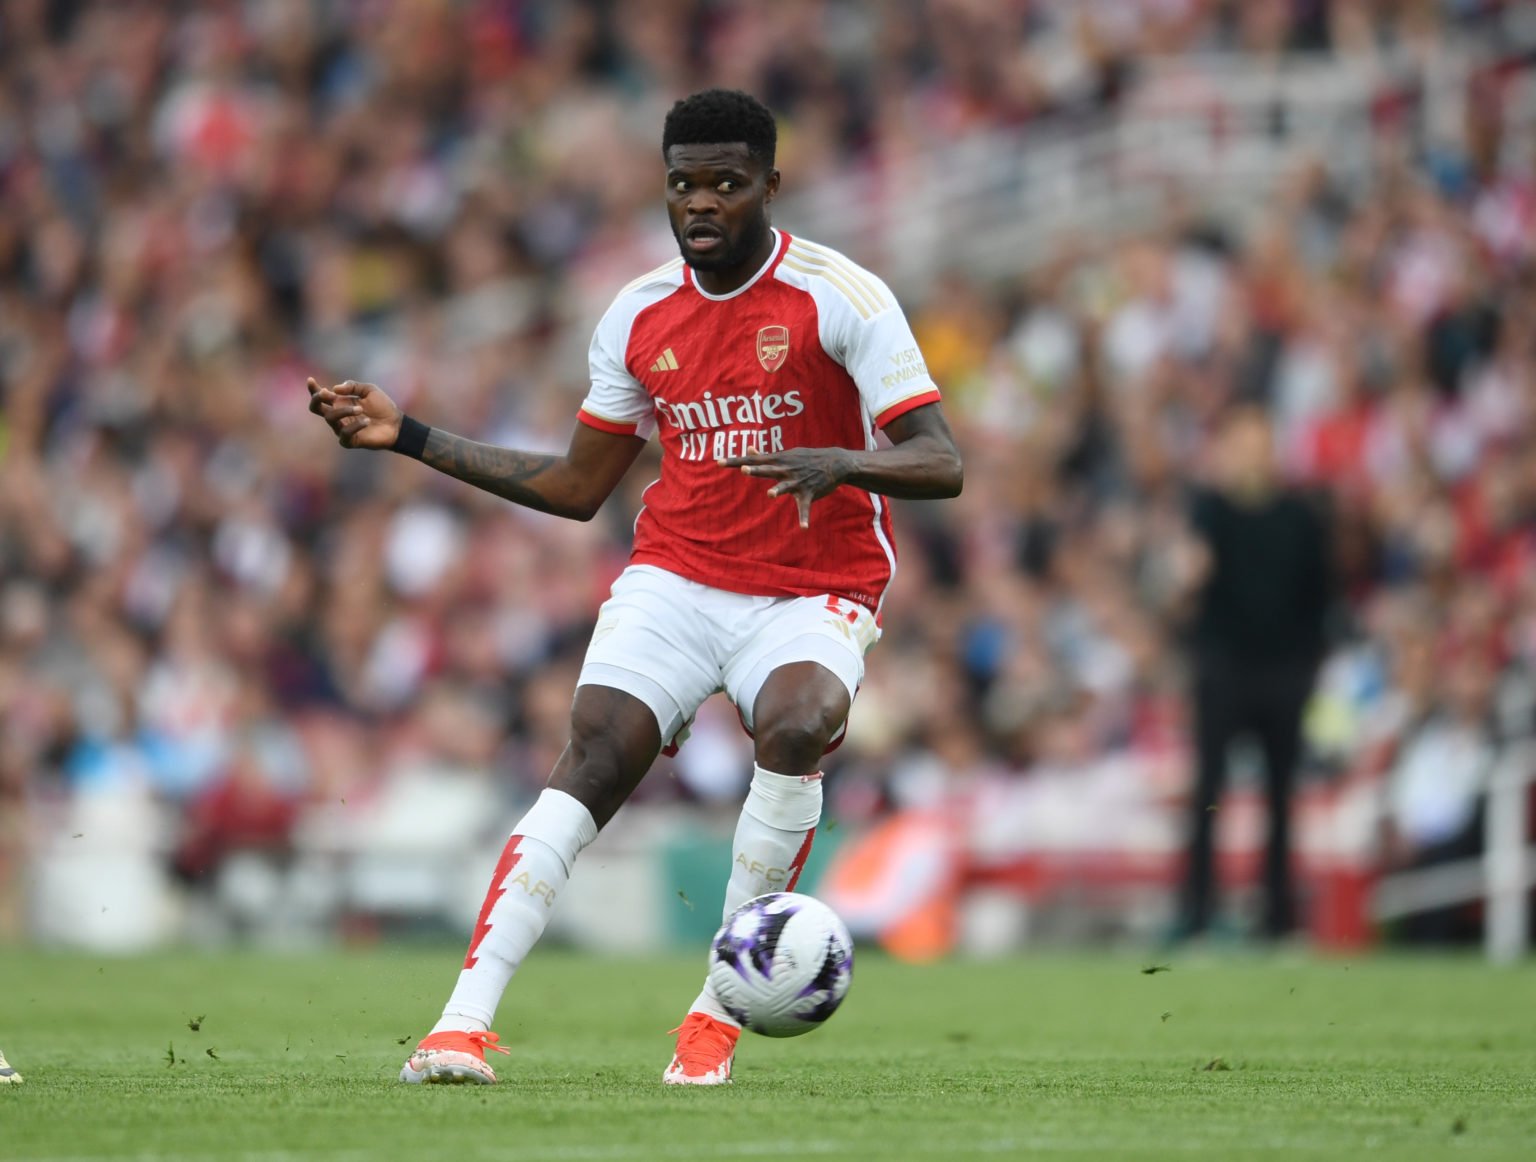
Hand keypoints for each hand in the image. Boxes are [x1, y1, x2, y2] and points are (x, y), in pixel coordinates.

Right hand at [306, 378, 401, 449]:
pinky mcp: (349, 441)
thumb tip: (334, 389)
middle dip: (317, 399)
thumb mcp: (369, 390)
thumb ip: (353, 386)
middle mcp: (338, 415)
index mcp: (340, 402)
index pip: (321, 396)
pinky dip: (355, 426)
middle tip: (326, 393)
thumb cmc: (383, 406)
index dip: (313, 389)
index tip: (311, 380)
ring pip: (331, 418)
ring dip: (344, 410)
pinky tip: (367, 421)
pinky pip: (344, 433)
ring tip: (361, 409)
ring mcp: (341, 428)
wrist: (396, 424)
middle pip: (316, 408)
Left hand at [720, 447, 852, 528]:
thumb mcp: (786, 455)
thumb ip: (765, 456)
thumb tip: (748, 450)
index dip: (737, 461)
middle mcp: (786, 470)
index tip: (719, 462)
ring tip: (770, 495)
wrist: (835, 463)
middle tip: (743, 469)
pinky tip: (803, 528)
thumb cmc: (806, 458)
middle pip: (767, 470)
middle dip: (755, 470)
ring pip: (785, 486)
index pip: (753, 460)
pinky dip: (804, 518)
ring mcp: (798, 482)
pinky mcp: (809, 493)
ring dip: (778, 490)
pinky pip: (805, 508)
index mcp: (778, 461)